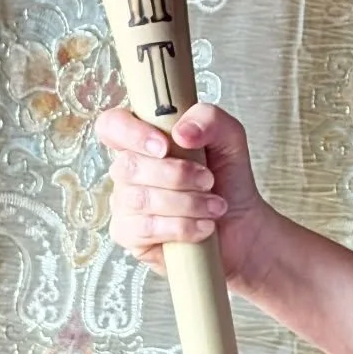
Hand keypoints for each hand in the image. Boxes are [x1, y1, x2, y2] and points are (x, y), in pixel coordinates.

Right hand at [96, 102, 270, 291]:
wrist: (241, 223)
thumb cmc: (227, 177)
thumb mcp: (229, 137)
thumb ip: (209, 119)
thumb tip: (180, 132)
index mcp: (144, 137)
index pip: (112, 125)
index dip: (131, 133)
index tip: (165, 146)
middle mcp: (128, 168)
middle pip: (127, 166)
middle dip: (177, 175)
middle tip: (208, 181)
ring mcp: (124, 202)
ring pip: (139, 199)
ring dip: (187, 203)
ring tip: (215, 206)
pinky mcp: (128, 234)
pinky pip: (144, 229)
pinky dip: (182, 227)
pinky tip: (203, 227)